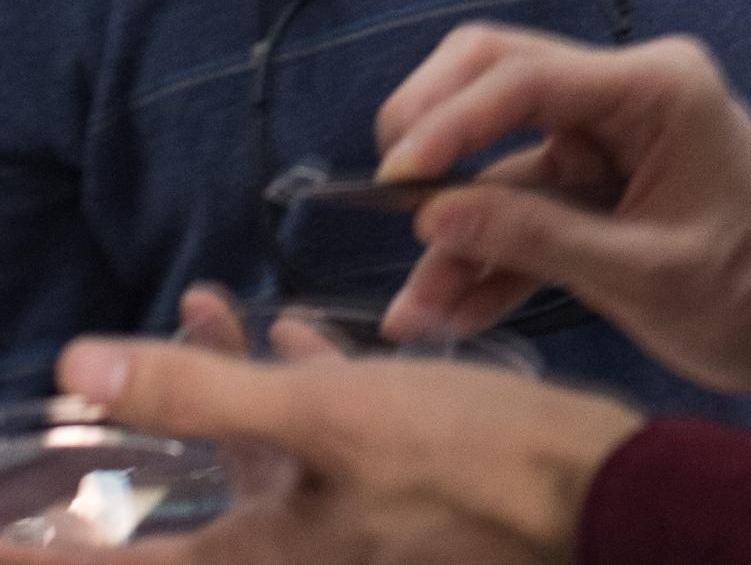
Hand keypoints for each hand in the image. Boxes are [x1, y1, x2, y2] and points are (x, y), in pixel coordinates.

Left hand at [0, 336, 644, 564]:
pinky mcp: (394, 501)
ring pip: (255, 463)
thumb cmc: (467, 464)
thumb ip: (198, 395)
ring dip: (221, 388)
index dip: (48, 551)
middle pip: (186, 503)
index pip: (128, 564)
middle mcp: (297, 555)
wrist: (603, 500)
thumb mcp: (326, 420)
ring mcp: (346, 532)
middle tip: (97, 380)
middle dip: (141, 433)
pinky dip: (297, 393)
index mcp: (265, 557)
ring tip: (207, 303)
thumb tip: (78, 366)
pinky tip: (301, 337)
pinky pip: (319, 451)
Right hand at [376, 26, 750, 399]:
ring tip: (413, 308)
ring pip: (500, 159)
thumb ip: (538, 239)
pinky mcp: (598, 186)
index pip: (529, 78)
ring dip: (455, 228)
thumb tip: (433, 215)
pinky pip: (523, 206)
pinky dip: (487, 254)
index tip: (395, 173)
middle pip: (499, 79)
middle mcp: (625, 94)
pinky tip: (444, 309)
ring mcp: (608, 138)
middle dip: (435, 134)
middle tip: (384, 192)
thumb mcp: (648, 275)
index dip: (452, 120)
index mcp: (655, 89)